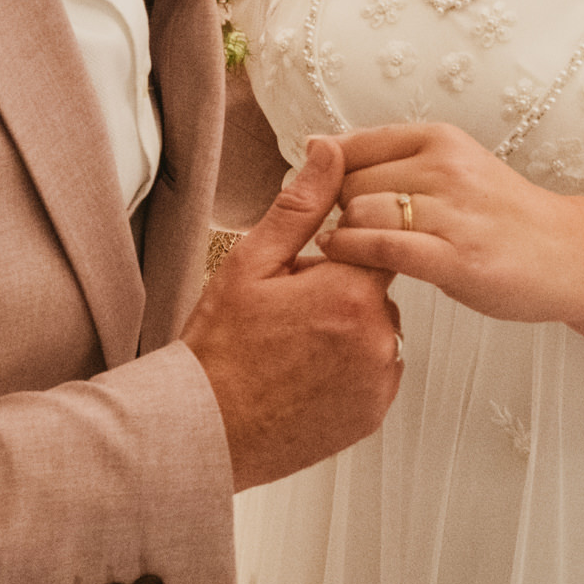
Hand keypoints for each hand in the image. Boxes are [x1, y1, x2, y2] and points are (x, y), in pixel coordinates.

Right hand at [182, 137, 402, 491]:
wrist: (204, 431)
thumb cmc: (220, 350)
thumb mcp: (251, 263)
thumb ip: (301, 205)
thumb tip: (329, 152)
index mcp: (350, 292)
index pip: (376, 243)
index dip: (341, 249)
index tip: (310, 265)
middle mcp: (377, 338)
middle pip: (375, 289)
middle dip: (340, 291)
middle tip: (288, 312)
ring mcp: (379, 381)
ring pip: (378, 331)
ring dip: (348, 331)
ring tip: (293, 347)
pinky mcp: (373, 414)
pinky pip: (375, 373)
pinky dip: (350, 369)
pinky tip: (305, 376)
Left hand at [318, 122, 583, 325]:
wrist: (568, 254)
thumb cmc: (500, 215)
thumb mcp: (451, 166)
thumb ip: (391, 158)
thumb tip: (316, 145)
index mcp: (440, 138)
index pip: (354, 146)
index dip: (330, 177)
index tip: (327, 199)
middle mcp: (445, 167)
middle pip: (349, 181)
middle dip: (338, 209)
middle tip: (347, 231)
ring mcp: (452, 212)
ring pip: (359, 212)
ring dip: (344, 233)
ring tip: (350, 248)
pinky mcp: (454, 257)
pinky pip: (380, 247)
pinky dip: (352, 252)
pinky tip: (345, 257)